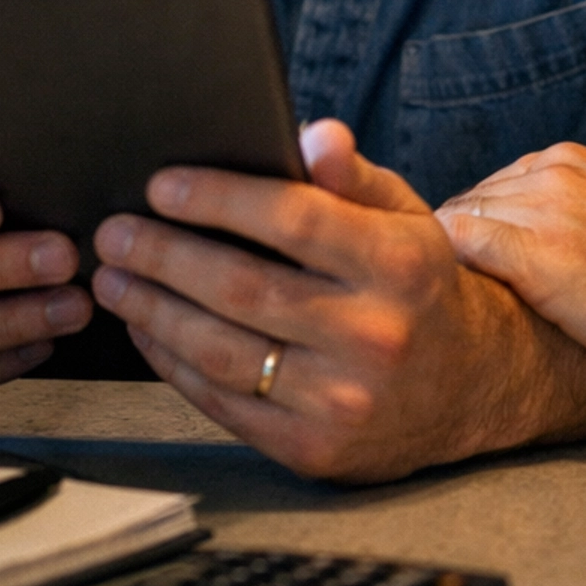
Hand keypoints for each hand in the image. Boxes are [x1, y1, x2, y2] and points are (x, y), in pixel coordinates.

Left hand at [89, 121, 585, 481]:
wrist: (473, 387)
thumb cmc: (419, 287)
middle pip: (244, 288)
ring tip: (112, 279)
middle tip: (112, 233)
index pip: (294, 219)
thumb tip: (312, 135)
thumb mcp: (404, 219)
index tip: (160, 186)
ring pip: (223, 350)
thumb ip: (352, 175)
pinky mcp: (315, 450)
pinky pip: (224, 402)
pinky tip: (148, 329)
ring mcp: (345, 401)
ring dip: (153, 311)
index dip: (219, 199)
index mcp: (400, 264)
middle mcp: (377, 334)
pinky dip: (174, 364)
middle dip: (163, 256)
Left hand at [441, 144, 585, 391]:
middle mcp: (553, 174)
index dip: (473, 244)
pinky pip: (457, 252)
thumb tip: (540, 260)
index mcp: (572, 162)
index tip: (475, 288)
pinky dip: (445, 281)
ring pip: (451, 228)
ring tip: (449, 319)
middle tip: (447, 309)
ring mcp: (545, 211)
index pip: (486, 193)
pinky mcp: (541, 258)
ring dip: (444, 272)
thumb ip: (580, 223)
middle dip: (452, 257)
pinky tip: (456, 320)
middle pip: (462, 208)